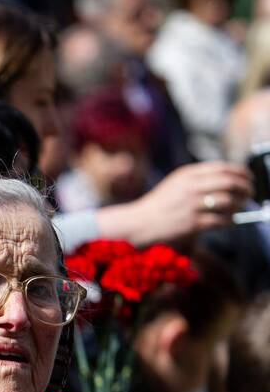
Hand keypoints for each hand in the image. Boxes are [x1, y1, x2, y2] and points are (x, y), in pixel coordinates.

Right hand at [99, 162, 251, 244]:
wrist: (139, 222)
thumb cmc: (159, 204)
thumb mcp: (176, 183)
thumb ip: (199, 178)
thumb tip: (229, 179)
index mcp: (187, 174)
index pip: (223, 167)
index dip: (241, 172)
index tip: (248, 177)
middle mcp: (191, 188)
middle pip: (230, 182)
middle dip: (246, 187)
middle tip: (250, 193)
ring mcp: (192, 206)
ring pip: (229, 201)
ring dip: (240, 204)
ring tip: (241, 207)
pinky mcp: (192, 223)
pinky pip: (221, 220)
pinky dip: (231, 220)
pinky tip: (231, 220)